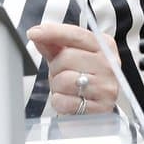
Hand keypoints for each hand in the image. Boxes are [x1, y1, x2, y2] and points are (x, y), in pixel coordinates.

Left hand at [28, 23, 121, 143]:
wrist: (96, 111)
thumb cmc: (82, 79)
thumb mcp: (69, 58)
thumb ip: (54, 45)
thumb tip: (37, 34)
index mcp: (105, 46)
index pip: (76, 34)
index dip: (53, 32)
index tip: (34, 33)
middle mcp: (110, 64)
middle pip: (66, 57)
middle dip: (56, 67)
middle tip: (62, 74)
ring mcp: (107, 87)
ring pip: (64, 80)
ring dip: (57, 86)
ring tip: (67, 89)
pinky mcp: (101, 109)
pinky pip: (65, 101)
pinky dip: (60, 102)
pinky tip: (70, 101)